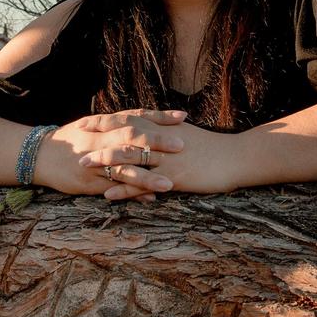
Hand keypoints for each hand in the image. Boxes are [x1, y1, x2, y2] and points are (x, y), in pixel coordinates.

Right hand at [36, 109, 186, 200]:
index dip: (159, 117)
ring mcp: (96, 160)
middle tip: (182, 145)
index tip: (182, 117)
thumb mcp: (93, 127)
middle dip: (157, 142)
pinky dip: (132, 192)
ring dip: (148, 175)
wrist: (39, 155)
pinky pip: (113, 186)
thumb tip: (145, 124)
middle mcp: (102, 139)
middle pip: (133, 137)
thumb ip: (117, 126)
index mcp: (105, 125)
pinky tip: (150, 199)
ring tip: (170, 184)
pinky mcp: (89, 180)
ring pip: (124, 166)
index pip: (136, 116)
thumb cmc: (71, 140)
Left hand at [80, 121, 240, 200]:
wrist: (239, 157)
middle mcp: (162, 140)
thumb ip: (168, 132)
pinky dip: (125, 189)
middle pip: (124, 138)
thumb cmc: (215, 148)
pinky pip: (144, 184)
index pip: (129, 120)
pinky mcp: (174, 176)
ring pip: (130, 159)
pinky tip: (109, 196)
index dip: (106, 122)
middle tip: (77, 146)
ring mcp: (167, 158)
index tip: (86, 123)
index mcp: (164, 127)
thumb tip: (154, 130)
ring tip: (84, 169)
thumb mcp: (188, 134)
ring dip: (105, 164)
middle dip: (99, 141)